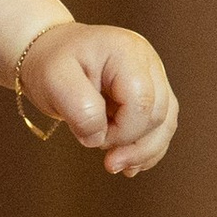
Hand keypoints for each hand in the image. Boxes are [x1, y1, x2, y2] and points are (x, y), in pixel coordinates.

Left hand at [15, 21, 177, 176]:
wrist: (50, 53)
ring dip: (143, 151)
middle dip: (131, 143)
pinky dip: (146, 148)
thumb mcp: (54, 81)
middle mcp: (148, 61)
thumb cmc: (51, 63)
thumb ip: (80, 110)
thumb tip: (100, 137)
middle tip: (97, 148)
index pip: (142, 101)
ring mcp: (153, 76)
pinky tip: (128, 162)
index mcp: (126, 52)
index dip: (122, 130)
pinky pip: (161, 126)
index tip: (91, 136)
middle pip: (158, 115)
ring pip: (166, 123)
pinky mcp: (151, 93)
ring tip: (114, 164)